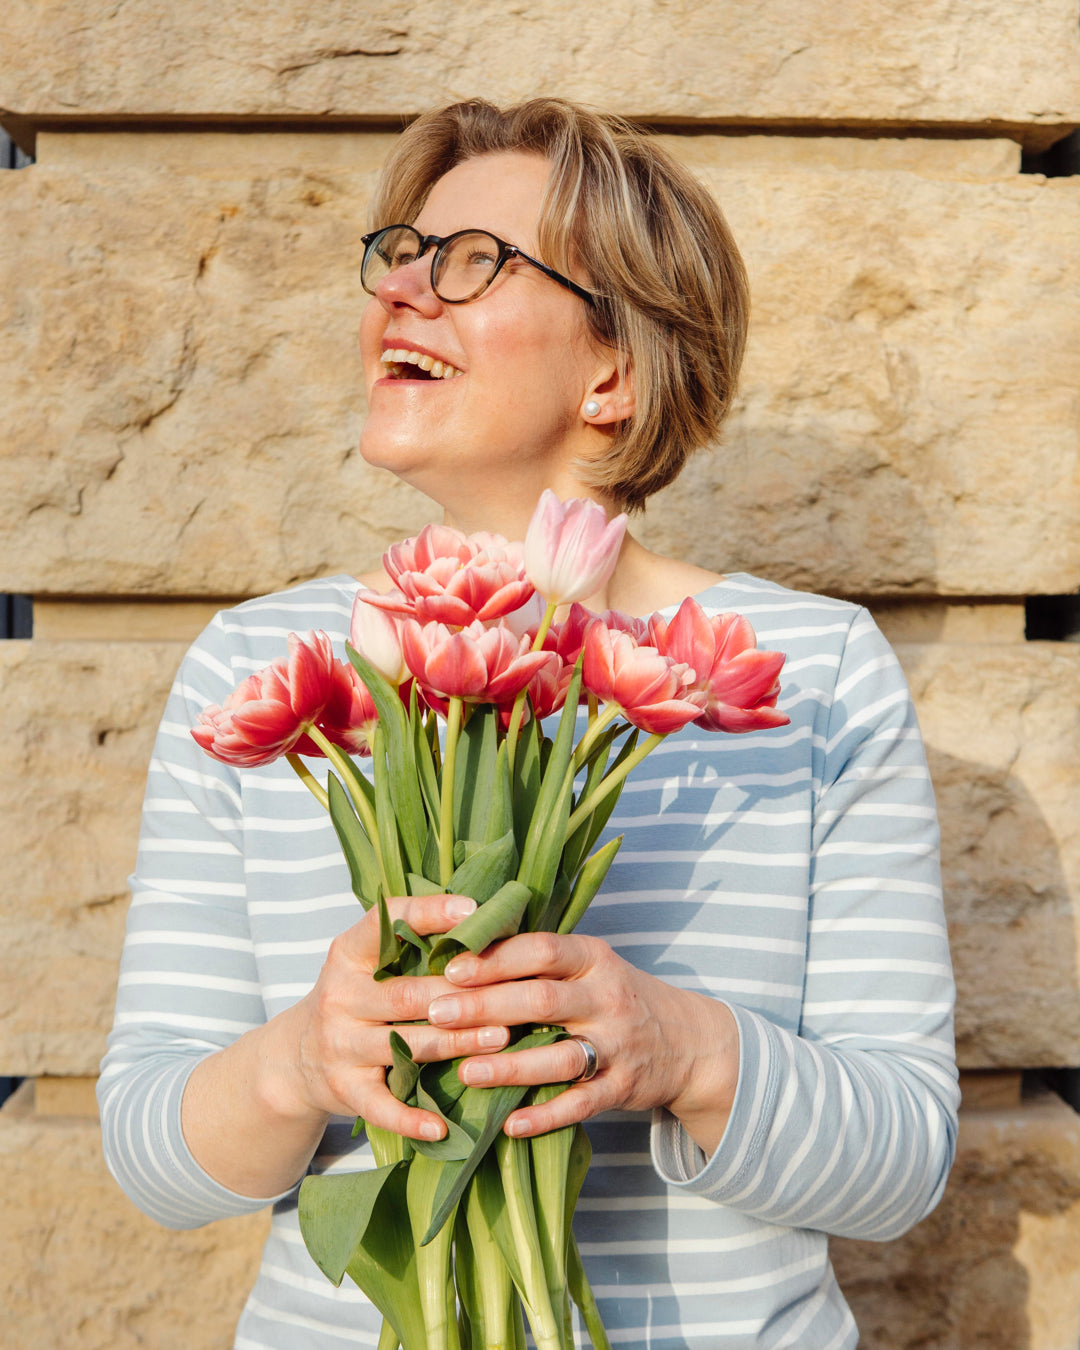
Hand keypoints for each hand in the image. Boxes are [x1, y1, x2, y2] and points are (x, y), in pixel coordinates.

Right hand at [277, 893, 510, 1139]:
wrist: (294, 1058)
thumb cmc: (356, 998)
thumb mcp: (366, 962)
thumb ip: (410, 941)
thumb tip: (483, 915)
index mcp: (348, 954)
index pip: (385, 923)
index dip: (430, 913)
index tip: (473, 909)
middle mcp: (340, 996)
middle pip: (406, 993)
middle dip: (459, 994)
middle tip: (509, 991)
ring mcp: (339, 1045)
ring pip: (405, 1044)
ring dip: (456, 1043)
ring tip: (501, 1038)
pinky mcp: (344, 1089)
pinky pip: (381, 1106)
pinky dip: (411, 1119)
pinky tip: (442, 1126)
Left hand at [427, 932, 739, 1152]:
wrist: (688, 1041)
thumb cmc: (615, 995)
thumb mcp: (589, 964)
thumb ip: (540, 959)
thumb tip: (464, 946)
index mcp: (593, 958)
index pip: (542, 950)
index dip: (496, 958)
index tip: (451, 968)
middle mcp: (607, 997)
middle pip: (542, 1000)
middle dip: (486, 1007)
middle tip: (437, 1013)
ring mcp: (617, 1045)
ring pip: (560, 1057)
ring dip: (510, 1066)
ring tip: (465, 1071)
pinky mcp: (623, 1087)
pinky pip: (581, 1104)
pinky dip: (545, 1115)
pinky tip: (509, 1124)